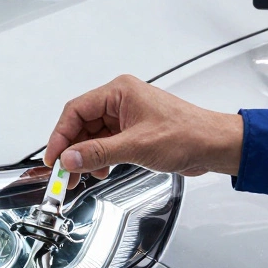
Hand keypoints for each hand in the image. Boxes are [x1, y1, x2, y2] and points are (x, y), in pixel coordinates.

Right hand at [44, 74, 243, 178]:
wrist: (213, 145)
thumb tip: (70, 158)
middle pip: (81, 124)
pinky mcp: (132, 131)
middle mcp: (120, 100)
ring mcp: (126, 116)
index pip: (76, 110)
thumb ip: (99, 153)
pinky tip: (100, 170)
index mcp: (119, 92)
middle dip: (72, 149)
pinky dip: (99, 158)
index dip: (60, 135)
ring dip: (85, 156)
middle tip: (64, 172)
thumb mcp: (137, 146)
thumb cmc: (187, 135)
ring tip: (82, 175)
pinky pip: (105, 143)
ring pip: (92, 136)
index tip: (54, 158)